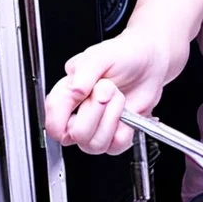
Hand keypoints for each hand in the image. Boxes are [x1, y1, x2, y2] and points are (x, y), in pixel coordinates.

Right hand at [42, 31, 168, 154]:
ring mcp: (97, 127)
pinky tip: (126, 113)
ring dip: (112, 118)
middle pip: (75, 134)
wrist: (150, 61)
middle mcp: (79, 114)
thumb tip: (75, 90)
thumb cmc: (123, 55)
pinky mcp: (115, 136)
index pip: (53, 120)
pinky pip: (116, 147)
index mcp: (67, 94)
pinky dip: (126, 129)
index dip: (62, 119)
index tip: (83, 98)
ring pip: (94, 145)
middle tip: (108, 88)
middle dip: (96, 110)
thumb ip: (84, 70)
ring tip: (117, 98)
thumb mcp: (101, 54)